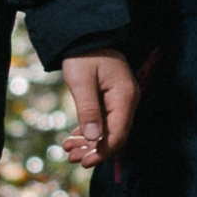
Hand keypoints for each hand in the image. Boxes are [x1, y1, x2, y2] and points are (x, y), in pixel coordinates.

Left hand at [62, 52, 136, 166]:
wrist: (86, 33)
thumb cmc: (84, 55)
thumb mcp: (81, 81)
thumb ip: (88, 110)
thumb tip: (94, 138)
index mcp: (124, 97)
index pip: (118, 134)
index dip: (102, 152)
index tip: (84, 162)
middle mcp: (128, 100)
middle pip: (115, 135)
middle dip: (93, 150)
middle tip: (71, 158)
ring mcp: (121, 99)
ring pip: (108, 129)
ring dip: (90, 142)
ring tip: (68, 150)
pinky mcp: (112, 97)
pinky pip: (105, 120)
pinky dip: (90, 130)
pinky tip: (75, 137)